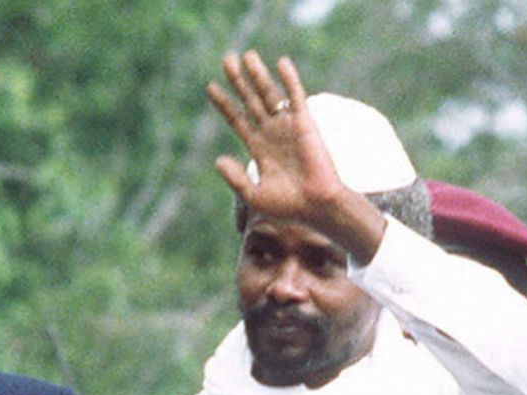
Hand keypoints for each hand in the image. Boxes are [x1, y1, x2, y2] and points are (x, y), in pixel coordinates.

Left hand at [205, 51, 384, 260]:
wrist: (316, 206)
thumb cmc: (288, 206)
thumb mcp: (254, 195)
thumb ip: (235, 178)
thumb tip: (218, 160)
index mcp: (259, 148)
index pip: (237, 120)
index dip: (224, 104)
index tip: (210, 87)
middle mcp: (272, 133)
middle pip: (251, 101)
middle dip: (238, 81)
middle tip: (227, 59)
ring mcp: (288, 127)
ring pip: (270, 95)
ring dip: (259, 75)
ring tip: (247, 56)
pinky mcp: (306, 124)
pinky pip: (296, 97)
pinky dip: (290, 80)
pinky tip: (281, 63)